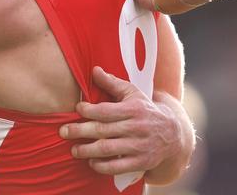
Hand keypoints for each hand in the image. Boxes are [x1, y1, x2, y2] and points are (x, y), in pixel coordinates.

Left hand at [60, 67, 185, 175]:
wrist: (173, 134)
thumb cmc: (146, 110)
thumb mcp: (133, 93)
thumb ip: (112, 83)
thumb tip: (94, 70)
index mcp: (134, 109)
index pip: (106, 110)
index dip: (89, 110)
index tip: (77, 109)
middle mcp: (136, 128)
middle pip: (103, 130)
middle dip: (80, 131)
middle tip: (63, 131)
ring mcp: (139, 146)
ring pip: (108, 149)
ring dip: (87, 150)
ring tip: (74, 150)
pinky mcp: (141, 162)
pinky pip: (118, 167)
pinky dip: (102, 166)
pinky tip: (91, 162)